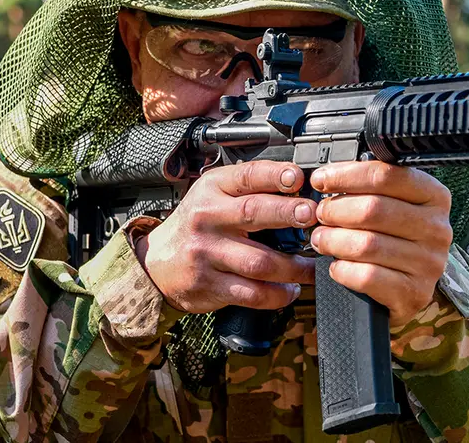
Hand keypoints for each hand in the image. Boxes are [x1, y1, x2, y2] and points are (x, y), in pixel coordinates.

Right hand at [136, 161, 317, 313]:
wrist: (155, 262)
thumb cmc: (196, 225)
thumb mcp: (213, 195)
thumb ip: (249, 189)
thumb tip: (300, 188)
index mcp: (212, 189)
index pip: (246, 175)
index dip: (275, 175)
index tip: (298, 178)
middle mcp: (208, 218)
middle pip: (253, 213)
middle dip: (288, 214)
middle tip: (313, 217)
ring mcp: (207, 253)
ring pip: (259, 261)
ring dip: (293, 267)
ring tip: (311, 268)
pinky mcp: (209, 285)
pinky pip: (251, 293)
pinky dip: (277, 294)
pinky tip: (289, 290)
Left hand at [308, 162, 452, 326]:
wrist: (410, 287)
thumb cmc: (395, 239)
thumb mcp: (394, 205)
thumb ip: (369, 188)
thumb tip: (328, 177)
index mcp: (434, 197)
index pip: (386, 176)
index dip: (346, 175)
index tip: (322, 179)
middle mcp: (436, 228)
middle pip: (373, 209)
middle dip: (336, 209)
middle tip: (320, 214)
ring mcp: (428, 263)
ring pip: (367, 244)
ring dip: (333, 240)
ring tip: (322, 239)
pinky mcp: (414, 293)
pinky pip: (367, 277)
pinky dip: (343, 270)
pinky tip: (337, 266)